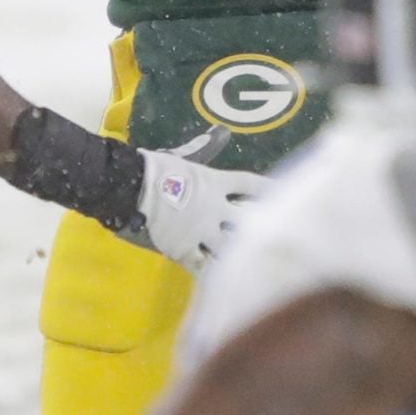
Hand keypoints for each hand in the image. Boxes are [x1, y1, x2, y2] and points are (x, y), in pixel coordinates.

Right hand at [130, 128, 267, 269]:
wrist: (133, 188)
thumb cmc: (157, 168)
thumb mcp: (184, 157)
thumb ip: (204, 148)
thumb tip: (222, 132)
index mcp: (215, 183)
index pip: (249, 184)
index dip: (266, 188)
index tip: (282, 191)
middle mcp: (215, 209)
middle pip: (245, 221)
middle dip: (258, 227)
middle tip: (272, 235)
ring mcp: (201, 231)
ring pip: (227, 248)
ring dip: (236, 254)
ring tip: (248, 264)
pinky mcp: (184, 249)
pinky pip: (202, 267)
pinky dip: (210, 273)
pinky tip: (220, 282)